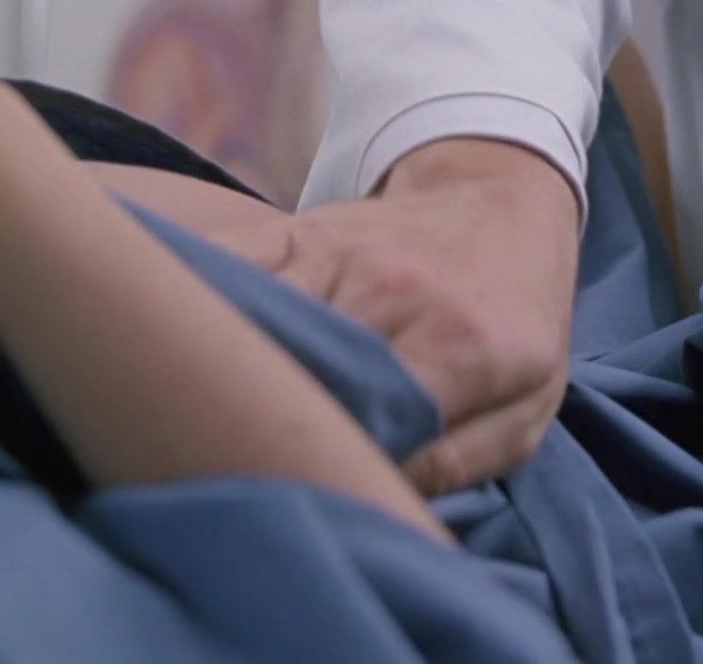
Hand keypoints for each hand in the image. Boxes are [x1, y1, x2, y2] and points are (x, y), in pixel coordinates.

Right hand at [213, 139, 579, 495]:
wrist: (499, 204)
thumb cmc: (516, 323)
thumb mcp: (524, 405)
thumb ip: (457, 462)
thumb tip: (375, 498)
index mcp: (458, 347)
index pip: (368, 421)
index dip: (325, 463)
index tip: (300, 491)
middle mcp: (391, 293)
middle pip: (296, 376)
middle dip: (261, 427)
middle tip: (239, 467)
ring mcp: (335, 255)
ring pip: (246, 324)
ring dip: (218, 376)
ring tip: (202, 421)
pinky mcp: (293, 230)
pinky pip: (222, 271)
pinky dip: (194, 312)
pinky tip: (178, 350)